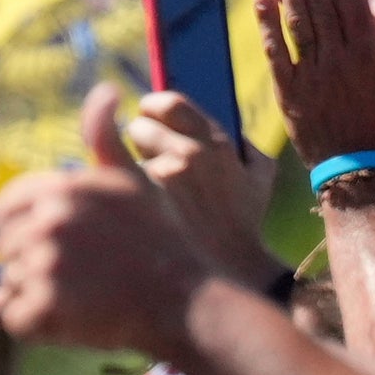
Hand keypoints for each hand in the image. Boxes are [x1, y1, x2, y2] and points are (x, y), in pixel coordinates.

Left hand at [0, 88, 229, 356]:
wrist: (183, 297)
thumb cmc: (159, 239)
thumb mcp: (129, 182)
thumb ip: (102, 141)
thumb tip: (105, 91)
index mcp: (49, 190)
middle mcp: (34, 223)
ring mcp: (31, 267)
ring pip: (0, 279)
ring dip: (27, 287)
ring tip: (79, 291)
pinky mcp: (33, 311)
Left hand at [114, 87, 279, 273]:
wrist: (230, 272)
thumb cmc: (242, 223)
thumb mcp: (258, 177)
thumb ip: (244, 145)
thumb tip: (222, 126)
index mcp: (215, 142)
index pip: (170, 102)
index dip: (152, 106)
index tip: (147, 114)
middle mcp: (188, 156)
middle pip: (140, 128)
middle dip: (137, 141)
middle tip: (142, 156)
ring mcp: (162, 182)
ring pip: (124, 160)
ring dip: (128, 172)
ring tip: (145, 195)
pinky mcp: (139, 208)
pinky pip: (116, 188)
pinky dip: (119, 196)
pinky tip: (134, 212)